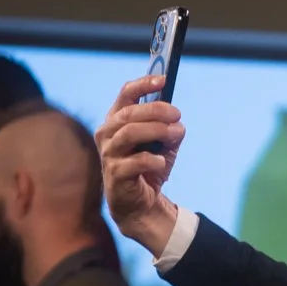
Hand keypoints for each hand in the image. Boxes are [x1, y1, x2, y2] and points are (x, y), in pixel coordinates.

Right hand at [94, 78, 186, 256]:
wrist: (140, 205)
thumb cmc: (148, 170)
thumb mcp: (164, 147)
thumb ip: (171, 132)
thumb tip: (178, 124)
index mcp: (117, 121)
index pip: (125, 95)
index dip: (143, 85)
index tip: (163, 80)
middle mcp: (107, 134)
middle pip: (128, 113)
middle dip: (155, 110)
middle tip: (177, 114)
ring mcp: (109, 154)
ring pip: (129, 133)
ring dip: (156, 131)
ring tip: (175, 133)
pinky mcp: (115, 175)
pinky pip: (134, 162)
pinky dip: (151, 160)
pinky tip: (162, 162)